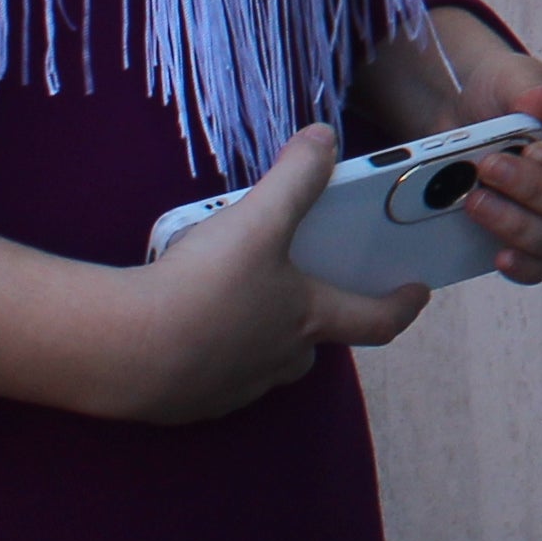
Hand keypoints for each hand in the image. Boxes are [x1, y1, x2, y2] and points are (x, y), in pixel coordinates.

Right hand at [104, 131, 429, 422]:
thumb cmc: (205, 287)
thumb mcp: (256, 220)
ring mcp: (234, 387)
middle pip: (313, 345)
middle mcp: (279, 360)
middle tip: (301, 293)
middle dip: (314, 322)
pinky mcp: (189, 402)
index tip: (417, 292)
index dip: (401, 305)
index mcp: (307, 320)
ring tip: (234, 304)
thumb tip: (323, 138)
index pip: (377, 321)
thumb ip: (294, 177)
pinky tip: (182, 328)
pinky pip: (212, 377)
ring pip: (263, 363)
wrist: (124, 349)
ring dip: (259, 338)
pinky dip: (209, 354)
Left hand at [443, 34, 541, 283]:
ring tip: (474, 199)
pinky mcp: (524, 240)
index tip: (536, 150)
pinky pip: (537, 268)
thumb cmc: (501, 89)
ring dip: (517, 225)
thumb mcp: (512, 76)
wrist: (458, 109)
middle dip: (533, 190)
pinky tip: (497, 256)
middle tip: (488, 167)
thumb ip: (528, 88)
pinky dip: (521, 266)